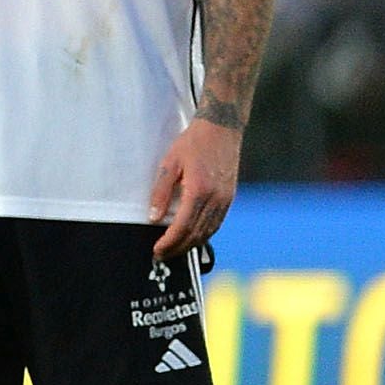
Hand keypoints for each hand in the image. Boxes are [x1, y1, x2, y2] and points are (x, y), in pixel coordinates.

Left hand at [149, 118, 240, 255]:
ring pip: (208, 232)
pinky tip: (192, 237)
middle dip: (178, 248)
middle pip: (196, 234)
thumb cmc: (192, 143)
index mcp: (199, 191)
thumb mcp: (169, 164)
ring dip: (191, 245)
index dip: (169, 242)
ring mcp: (225, 199)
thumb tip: (154, 218)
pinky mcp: (230, 197)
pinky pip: (217, 223)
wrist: (222, 129)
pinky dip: (204, 234)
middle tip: (162, 255)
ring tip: (174, 250)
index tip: (157, 250)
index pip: (183, 227)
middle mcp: (216, 199)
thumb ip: (160, 192)